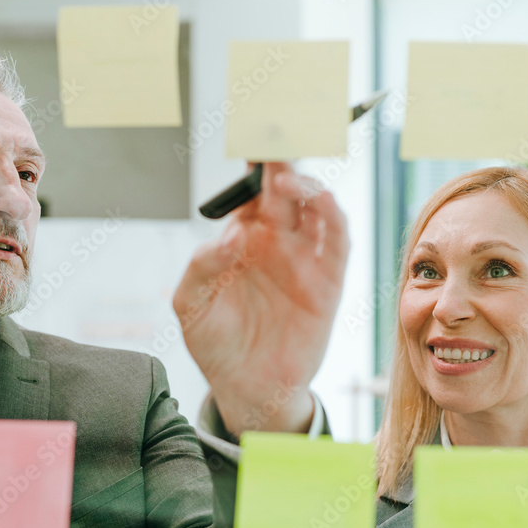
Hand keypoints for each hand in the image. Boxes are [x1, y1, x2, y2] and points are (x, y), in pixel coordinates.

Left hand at [173, 162, 348, 434]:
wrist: (247, 389)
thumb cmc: (216, 344)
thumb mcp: (190, 305)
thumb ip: (200, 267)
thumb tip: (229, 238)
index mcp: (242, 239)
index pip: (251, 192)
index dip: (253, 165)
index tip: (249, 139)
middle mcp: (276, 242)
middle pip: (285, 190)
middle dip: (281, 163)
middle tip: (273, 140)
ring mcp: (304, 260)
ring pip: (314, 208)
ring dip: (305, 186)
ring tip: (286, 178)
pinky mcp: (327, 283)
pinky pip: (337, 243)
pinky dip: (334, 217)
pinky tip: (321, 201)